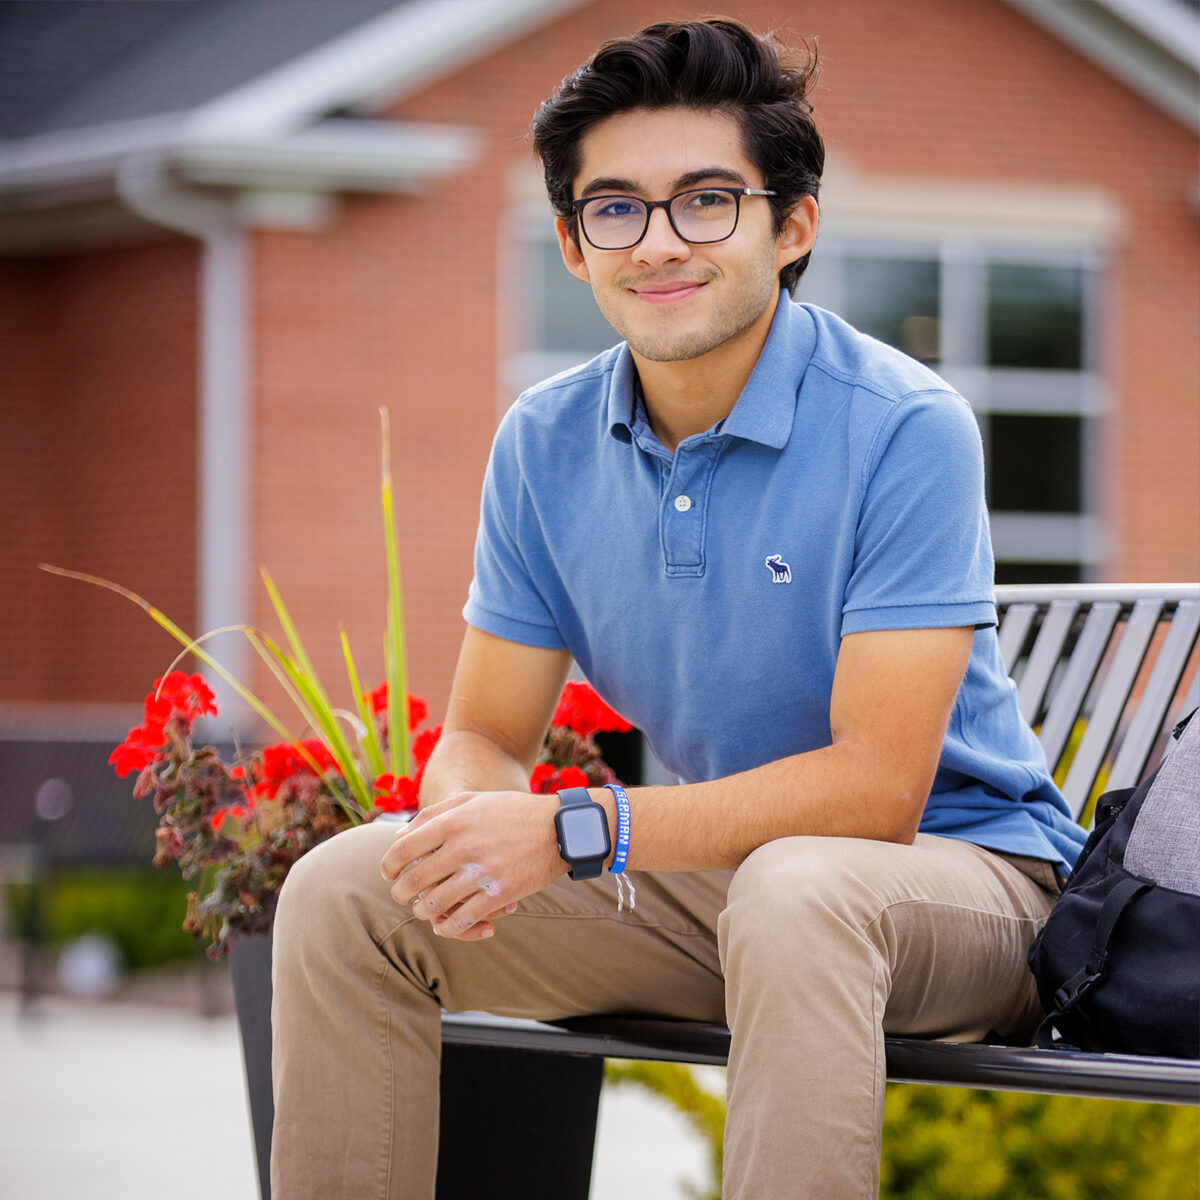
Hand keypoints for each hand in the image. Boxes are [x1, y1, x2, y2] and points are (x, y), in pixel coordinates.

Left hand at [380, 790, 566, 941]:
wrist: (560, 828)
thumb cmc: (512, 811)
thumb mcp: (472, 800)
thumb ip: (433, 814)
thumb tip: (399, 836)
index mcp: (453, 822)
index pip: (403, 850)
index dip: (389, 866)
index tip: (389, 873)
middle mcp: (463, 847)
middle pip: (415, 881)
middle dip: (401, 893)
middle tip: (402, 896)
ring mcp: (482, 873)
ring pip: (435, 905)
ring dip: (423, 912)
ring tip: (424, 910)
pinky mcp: (500, 895)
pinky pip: (463, 920)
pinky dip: (450, 926)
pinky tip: (449, 924)